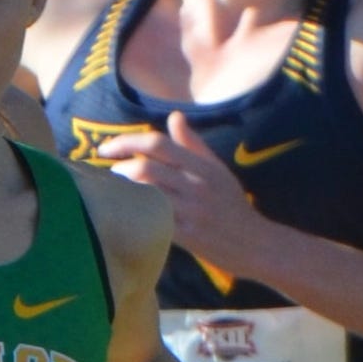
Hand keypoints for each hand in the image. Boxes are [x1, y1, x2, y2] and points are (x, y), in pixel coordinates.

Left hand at [88, 113, 272, 280]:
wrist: (256, 244)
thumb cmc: (231, 205)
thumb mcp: (217, 170)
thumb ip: (193, 144)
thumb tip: (174, 117)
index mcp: (203, 166)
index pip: (158, 144)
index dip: (127, 142)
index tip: (106, 149)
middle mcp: (198, 185)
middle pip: (147, 167)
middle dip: (118, 169)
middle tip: (106, 174)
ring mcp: (193, 211)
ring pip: (147, 192)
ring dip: (123, 190)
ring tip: (113, 192)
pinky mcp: (188, 236)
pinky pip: (154, 220)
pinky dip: (135, 213)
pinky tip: (123, 213)